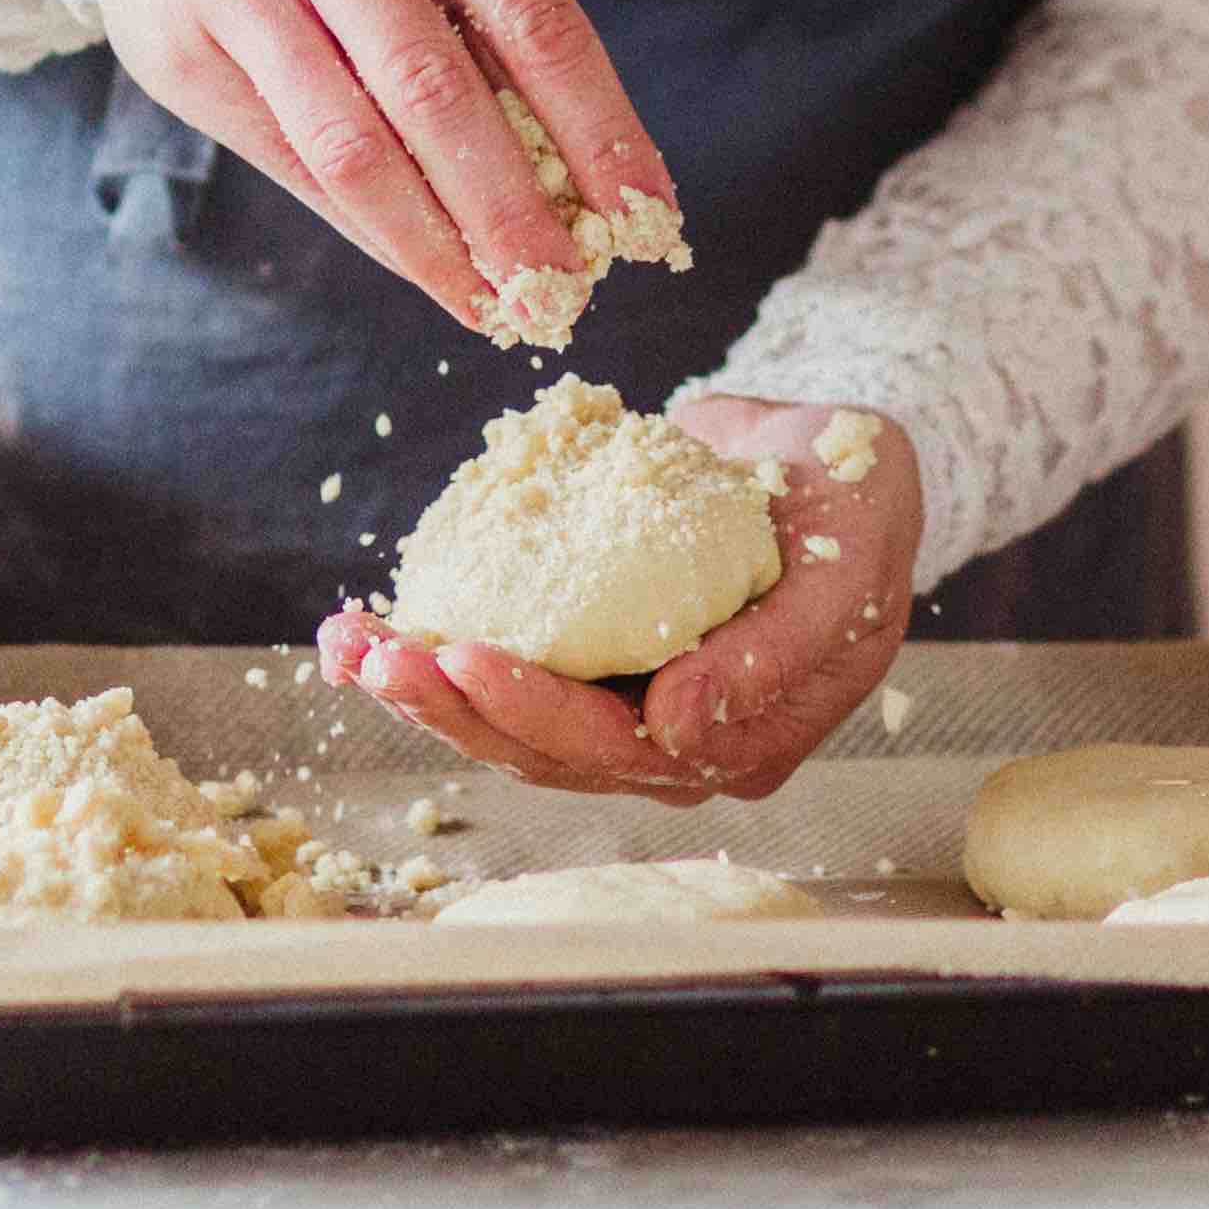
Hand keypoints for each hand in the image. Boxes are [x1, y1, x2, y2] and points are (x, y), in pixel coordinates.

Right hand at [86, 0, 674, 335]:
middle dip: (513, 209)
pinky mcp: (178, 46)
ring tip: (491, 305)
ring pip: (352, 146)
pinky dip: (365, 226)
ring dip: (434, 243)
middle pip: (438, 91)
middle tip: (565, 291)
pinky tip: (417, 263)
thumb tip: (574, 178)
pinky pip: (290, 160)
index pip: (533, 18)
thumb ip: (481, 14)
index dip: (599, 129)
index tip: (648, 214)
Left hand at [316, 397, 918, 801]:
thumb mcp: (846, 559)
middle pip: (554, 752)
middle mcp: (685, 744)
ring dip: (430, 696)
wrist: (830, 455)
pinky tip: (366, 638)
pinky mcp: (594, 667)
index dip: (541, 713)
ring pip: (518, 731)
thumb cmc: (854, 502)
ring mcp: (633, 711)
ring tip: (354, 650)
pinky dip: (435, 661)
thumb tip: (681, 724)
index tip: (469, 660)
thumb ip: (780, 648)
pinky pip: (508, 681)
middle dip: (460, 709)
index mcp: (749, 736)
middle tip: (386, 658)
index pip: (628, 749)